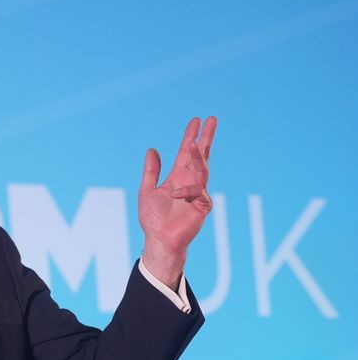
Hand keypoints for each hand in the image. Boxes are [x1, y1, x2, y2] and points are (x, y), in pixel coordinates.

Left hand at [138, 116, 216, 288]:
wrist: (159, 240)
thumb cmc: (153, 218)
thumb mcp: (147, 190)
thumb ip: (151, 171)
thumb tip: (152, 149)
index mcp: (178, 177)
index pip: (186, 153)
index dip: (191, 136)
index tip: (196, 121)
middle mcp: (190, 182)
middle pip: (200, 156)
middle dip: (206, 138)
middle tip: (211, 119)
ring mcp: (198, 193)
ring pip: (202, 169)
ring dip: (198, 156)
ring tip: (193, 142)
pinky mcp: (202, 206)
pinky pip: (198, 193)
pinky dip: (187, 191)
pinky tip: (175, 194)